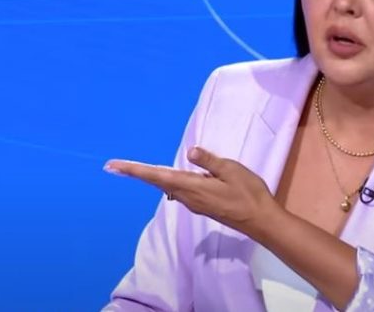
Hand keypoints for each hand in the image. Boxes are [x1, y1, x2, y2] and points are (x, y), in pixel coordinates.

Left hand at [105, 146, 279, 237]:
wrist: (260, 221)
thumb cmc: (248, 194)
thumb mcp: (231, 170)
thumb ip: (209, 161)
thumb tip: (191, 152)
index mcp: (192, 186)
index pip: (156, 176)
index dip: (134, 170)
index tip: (114, 167)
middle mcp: (188, 197)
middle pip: (157, 182)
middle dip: (135, 173)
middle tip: (112, 166)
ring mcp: (194, 203)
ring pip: (167, 186)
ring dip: (150, 177)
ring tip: (133, 169)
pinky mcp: (202, 205)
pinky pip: (179, 190)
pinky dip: (166, 181)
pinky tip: (166, 177)